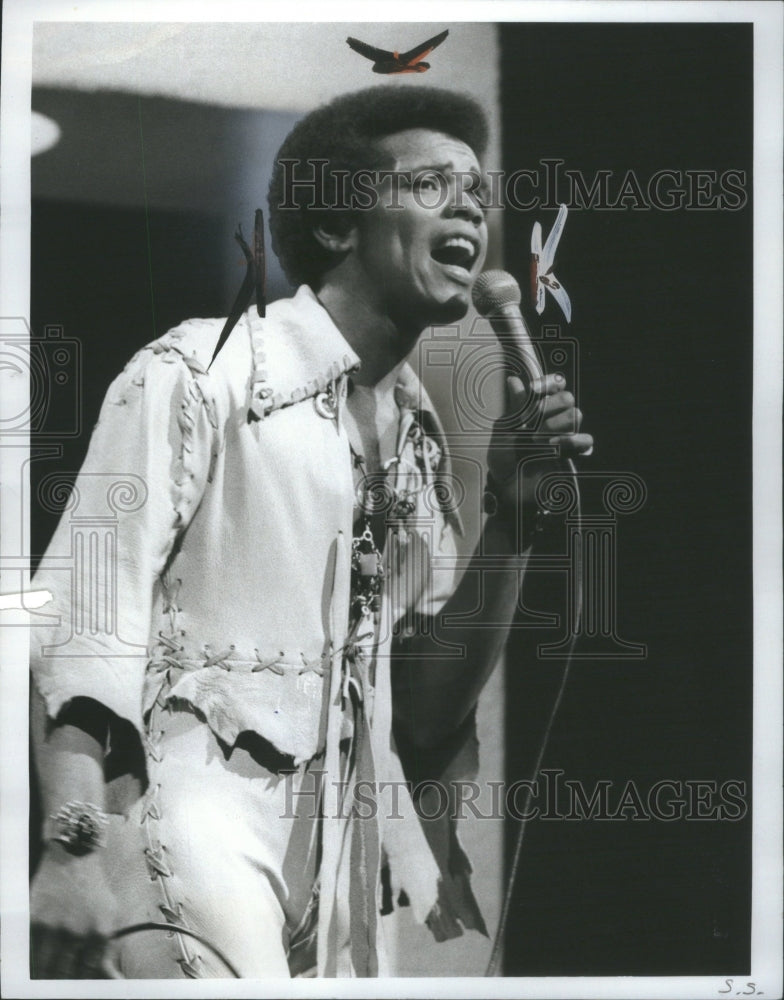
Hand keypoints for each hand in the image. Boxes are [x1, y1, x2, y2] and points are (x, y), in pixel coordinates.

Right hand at [30, 842, 117, 977]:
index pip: (87, 973)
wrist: (72, 858)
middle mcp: (76, 932)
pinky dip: (33, 959)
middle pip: (64, 974)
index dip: (80, 980)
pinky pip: (30, 954)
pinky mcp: (33, 922)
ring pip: (44, 969)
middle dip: (63, 979)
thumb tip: (114, 980)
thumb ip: (108, 950)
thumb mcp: (111, 915)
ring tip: (50, 967)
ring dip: (46, 971)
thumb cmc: (94, 890)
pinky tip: (40, 954)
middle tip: (62, 975)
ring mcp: (52, 928)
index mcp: (99, 933)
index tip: (76, 980)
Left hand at [487, 374, 592, 509]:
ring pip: (576, 415)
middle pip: (567, 397)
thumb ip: (515, 407)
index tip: (534, 391)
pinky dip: (571, 441)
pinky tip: (554, 448)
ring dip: (555, 425)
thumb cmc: (503, 458)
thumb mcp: (504, 429)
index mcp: (536, 409)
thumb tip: (514, 380)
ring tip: (537, 441)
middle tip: (532, 424)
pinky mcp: (573, 454)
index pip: (554, 385)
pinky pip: (586, 439)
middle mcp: (553, 418)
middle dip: (549, 407)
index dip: (548, 383)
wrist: (507, 486)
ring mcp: (564, 435)